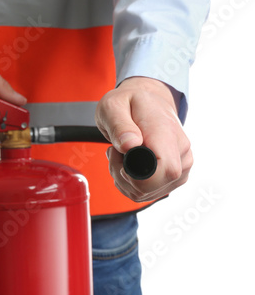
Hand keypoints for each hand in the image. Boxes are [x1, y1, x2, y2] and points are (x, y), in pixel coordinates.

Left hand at [95, 77, 192, 201]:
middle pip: (150, 187)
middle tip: (116, 150)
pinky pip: (145, 193)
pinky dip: (129, 182)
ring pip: (144, 194)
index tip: (122, 156)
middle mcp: (181, 153)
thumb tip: (130, 145)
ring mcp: (181, 168)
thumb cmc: (130, 102)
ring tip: (121, 152)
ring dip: (123, 178)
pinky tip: (127, 162)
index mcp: (168, 134)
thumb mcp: (113, 105)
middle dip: (123, 175)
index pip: (165, 171)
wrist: (149, 101)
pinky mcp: (174, 178)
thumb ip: (120, 125)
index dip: (137, 175)